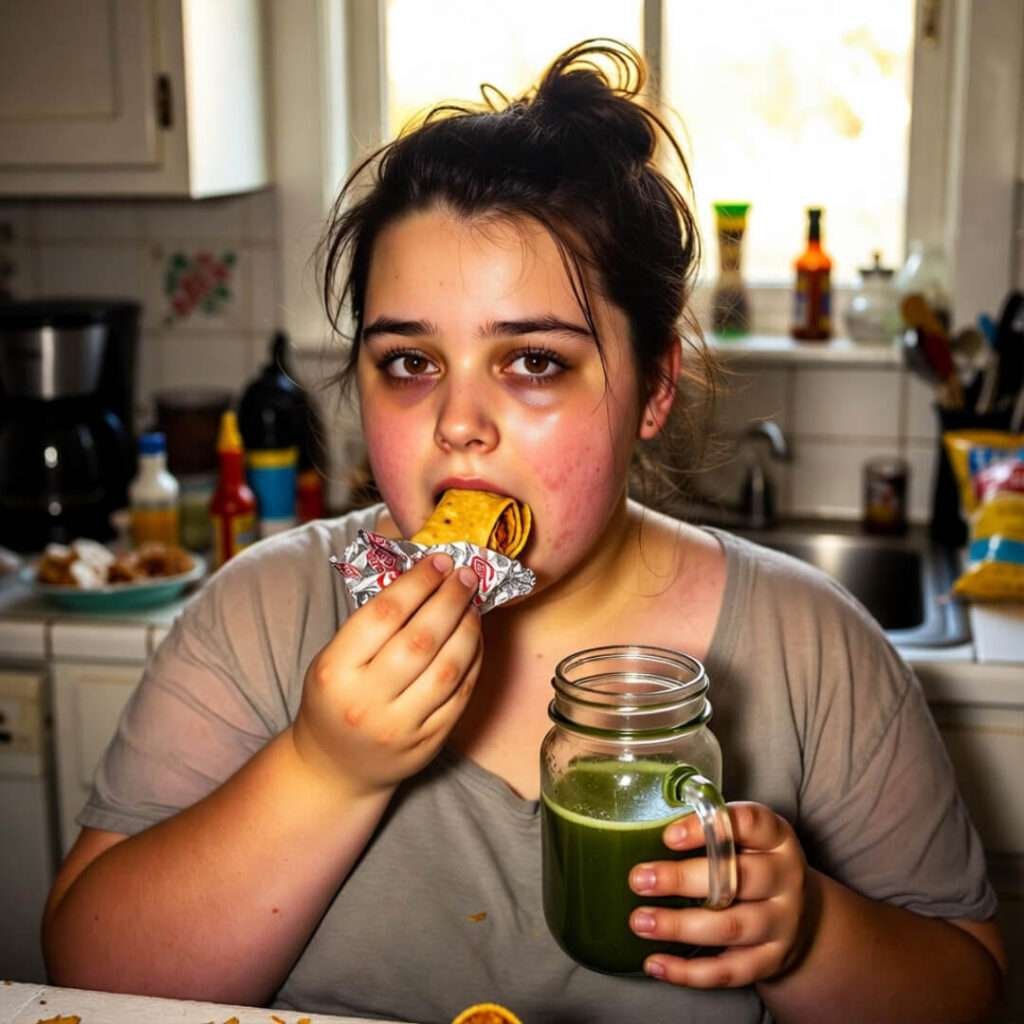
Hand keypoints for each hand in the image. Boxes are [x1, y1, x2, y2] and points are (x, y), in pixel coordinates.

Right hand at [292, 554, 481, 796]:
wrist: (334, 769)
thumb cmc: (335, 699)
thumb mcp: (333, 659)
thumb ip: (372, 624)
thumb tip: (425, 576)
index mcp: (334, 671)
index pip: (384, 615)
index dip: (418, 583)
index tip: (439, 561)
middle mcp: (366, 701)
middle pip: (421, 638)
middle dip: (450, 599)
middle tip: (466, 574)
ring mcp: (399, 727)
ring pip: (448, 667)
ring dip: (468, 627)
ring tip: (474, 602)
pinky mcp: (427, 744)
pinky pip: (461, 694)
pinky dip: (474, 660)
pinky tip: (476, 637)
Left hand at [628, 801, 813, 987]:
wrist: (804, 917)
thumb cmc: (755, 864)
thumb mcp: (746, 838)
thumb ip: (708, 830)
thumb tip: (646, 826)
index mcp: (776, 839)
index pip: (750, 823)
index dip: (708, 828)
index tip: (668, 837)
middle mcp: (784, 879)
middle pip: (736, 878)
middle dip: (682, 880)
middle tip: (639, 880)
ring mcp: (781, 923)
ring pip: (730, 927)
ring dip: (680, 926)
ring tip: (640, 921)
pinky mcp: (770, 961)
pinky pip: (729, 971)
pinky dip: (689, 972)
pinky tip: (656, 963)